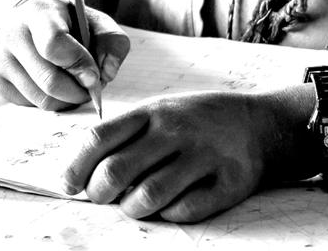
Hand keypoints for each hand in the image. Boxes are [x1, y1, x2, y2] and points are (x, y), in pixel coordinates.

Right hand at [0, 0, 130, 111]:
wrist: (23, 19)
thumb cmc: (66, 22)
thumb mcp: (92, 20)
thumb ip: (111, 41)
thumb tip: (106, 75)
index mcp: (39, 13)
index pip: (53, 44)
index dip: (79, 65)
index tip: (95, 76)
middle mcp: (12, 35)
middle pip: (50, 81)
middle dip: (79, 91)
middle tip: (91, 86)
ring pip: (42, 100)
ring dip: (67, 100)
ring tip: (75, 84)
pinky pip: (31, 106)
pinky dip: (51, 102)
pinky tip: (54, 84)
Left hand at [62, 91, 288, 221]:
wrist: (259, 124)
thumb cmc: (195, 123)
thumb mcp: (159, 113)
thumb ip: (124, 137)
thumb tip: (79, 175)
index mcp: (152, 112)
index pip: (99, 138)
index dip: (75, 167)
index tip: (69, 185)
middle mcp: (175, 130)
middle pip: (117, 170)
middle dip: (99, 194)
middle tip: (102, 199)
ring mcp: (203, 155)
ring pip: (149, 195)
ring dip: (132, 209)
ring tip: (134, 206)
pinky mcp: (228, 182)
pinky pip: (186, 210)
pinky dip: (170, 215)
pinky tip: (171, 206)